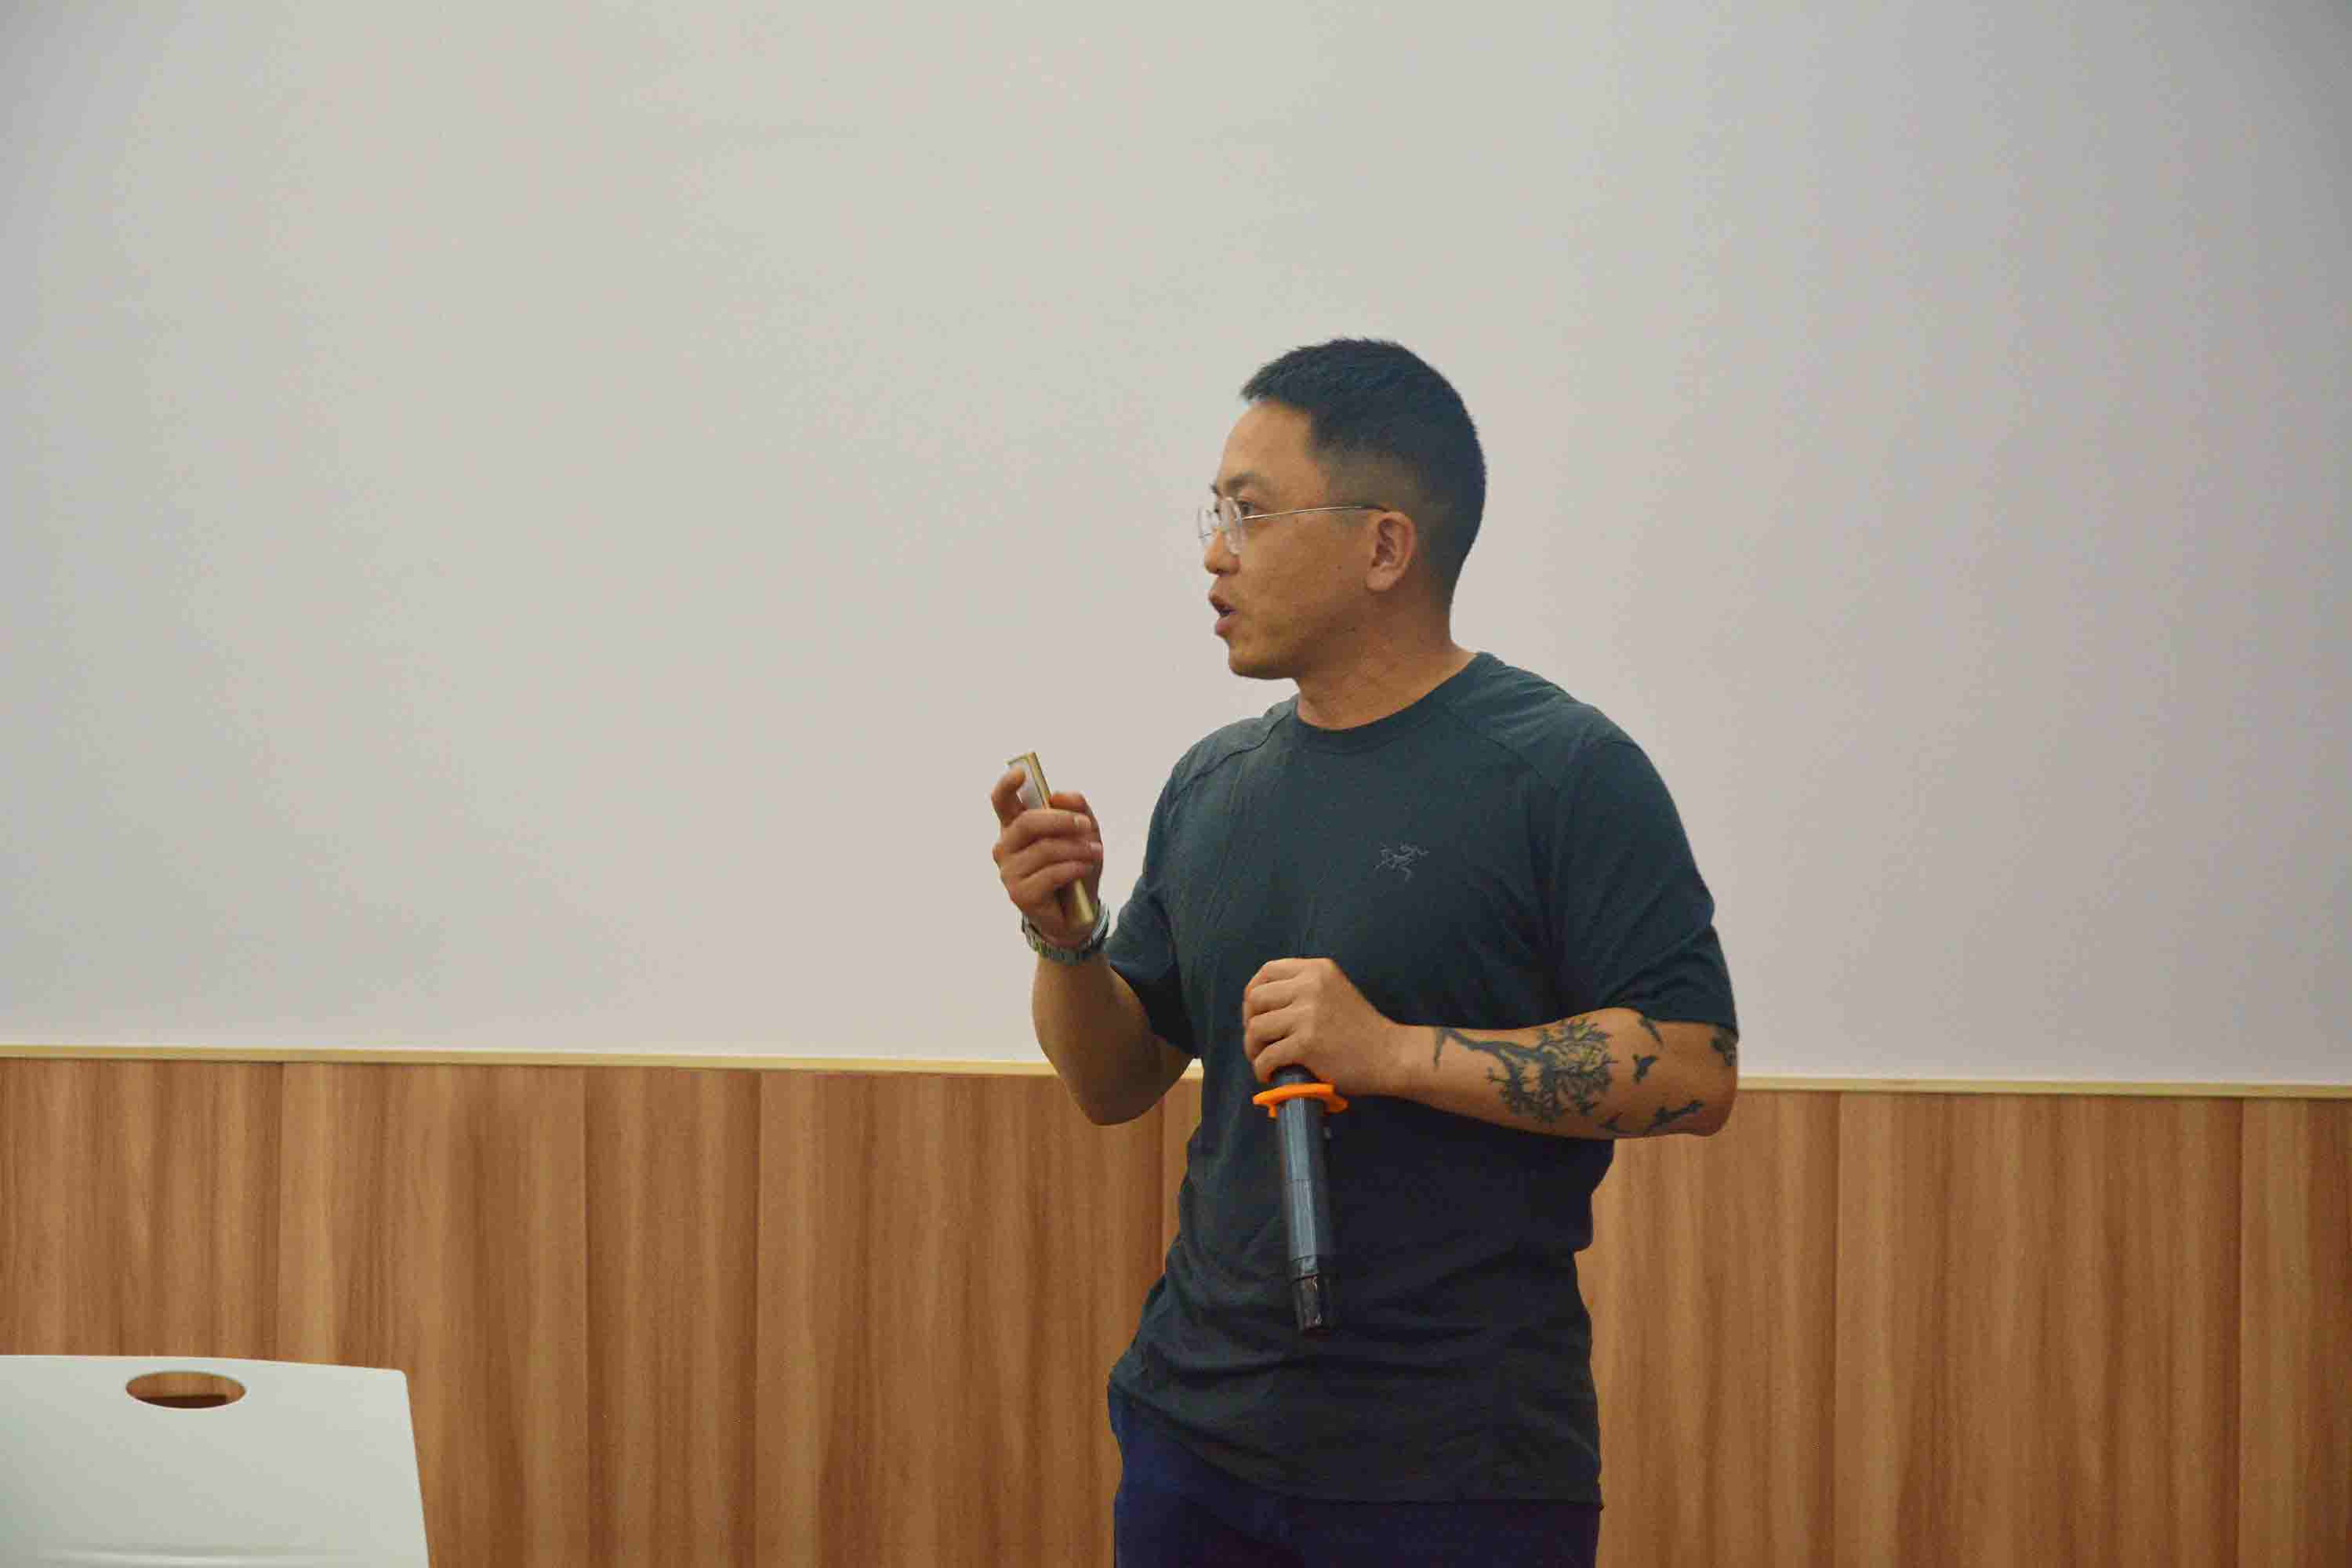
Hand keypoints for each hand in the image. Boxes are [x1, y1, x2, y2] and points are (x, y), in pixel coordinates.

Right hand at [989, 768, 1104, 947]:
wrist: (1077, 912)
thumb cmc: (1074, 866)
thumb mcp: (1084, 833)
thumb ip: (1077, 808)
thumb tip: (1059, 795)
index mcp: (1015, 827)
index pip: (1002, 801)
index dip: (1007, 784)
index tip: (1022, 772)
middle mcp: (1005, 847)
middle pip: (1027, 822)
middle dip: (1060, 820)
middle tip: (1086, 825)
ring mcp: (1009, 872)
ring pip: (1044, 849)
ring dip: (1076, 849)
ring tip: (1095, 853)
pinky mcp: (1019, 895)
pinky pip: (1050, 874)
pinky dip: (1074, 868)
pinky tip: (1085, 868)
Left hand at [1242, 958, 1408, 1097]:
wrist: (1391, 1055)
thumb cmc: (1362, 1029)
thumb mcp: (1334, 991)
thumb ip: (1304, 989)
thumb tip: (1260, 1005)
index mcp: (1317, 969)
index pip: (1267, 971)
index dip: (1253, 993)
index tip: (1255, 1013)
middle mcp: (1310, 985)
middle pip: (1255, 999)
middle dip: (1249, 1023)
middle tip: (1258, 1042)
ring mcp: (1308, 1014)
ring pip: (1257, 1028)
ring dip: (1253, 1049)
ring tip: (1263, 1060)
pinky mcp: (1306, 1043)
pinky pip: (1267, 1056)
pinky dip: (1262, 1069)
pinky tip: (1269, 1075)